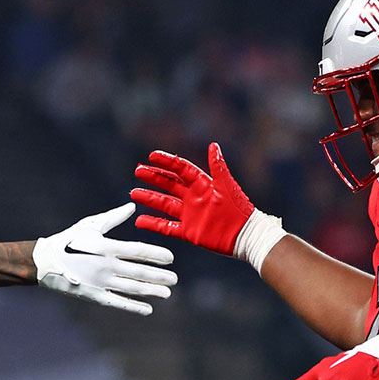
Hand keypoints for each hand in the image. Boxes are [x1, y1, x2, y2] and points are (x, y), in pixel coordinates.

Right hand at [34, 203, 177, 315]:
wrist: (45, 261)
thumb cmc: (69, 239)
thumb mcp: (91, 225)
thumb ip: (113, 217)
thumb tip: (132, 206)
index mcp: (106, 247)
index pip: (138, 251)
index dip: (156, 255)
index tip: (171, 258)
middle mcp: (106, 265)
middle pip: (139, 272)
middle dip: (159, 276)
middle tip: (175, 279)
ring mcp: (100, 281)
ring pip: (132, 288)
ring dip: (151, 291)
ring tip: (167, 293)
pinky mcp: (94, 295)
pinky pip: (117, 302)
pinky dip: (133, 307)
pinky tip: (148, 309)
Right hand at [131, 143, 255, 255]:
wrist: (245, 235)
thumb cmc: (239, 209)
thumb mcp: (226, 186)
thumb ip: (218, 166)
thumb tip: (213, 145)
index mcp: (202, 184)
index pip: (180, 169)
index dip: (167, 162)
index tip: (151, 155)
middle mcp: (193, 198)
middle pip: (169, 184)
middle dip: (153, 177)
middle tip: (138, 171)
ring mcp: (189, 214)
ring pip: (164, 204)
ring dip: (149, 198)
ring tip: (133, 193)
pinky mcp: (188, 231)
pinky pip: (167, 227)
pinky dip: (153, 224)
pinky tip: (139, 221)